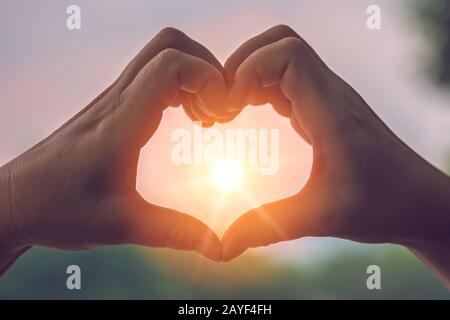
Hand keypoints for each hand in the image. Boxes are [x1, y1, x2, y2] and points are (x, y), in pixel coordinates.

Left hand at [0, 28, 229, 272]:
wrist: (15, 201)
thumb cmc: (58, 210)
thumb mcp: (120, 226)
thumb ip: (173, 232)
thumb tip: (218, 247)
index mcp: (121, 122)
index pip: (170, 64)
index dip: (207, 78)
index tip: (219, 115)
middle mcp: (116, 100)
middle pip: (168, 44)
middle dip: (206, 68)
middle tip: (219, 108)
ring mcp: (113, 99)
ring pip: (161, 54)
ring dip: (194, 75)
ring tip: (206, 116)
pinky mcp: (112, 107)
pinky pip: (153, 75)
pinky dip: (181, 85)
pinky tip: (186, 118)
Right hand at [221, 25, 449, 274]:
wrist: (417, 200)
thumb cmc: (381, 206)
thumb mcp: (320, 218)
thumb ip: (267, 227)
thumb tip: (222, 246)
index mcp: (331, 113)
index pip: (287, 55)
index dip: (248, 71)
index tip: (231, 108)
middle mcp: (331, 95)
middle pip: (280, 42)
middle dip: (242, 64)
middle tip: (224, 105)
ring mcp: (328, 97)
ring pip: (282, 55)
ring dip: (249, 74)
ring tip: (230, 109)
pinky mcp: (324, 106)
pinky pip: (287, 78)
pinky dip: (260, 86)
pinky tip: (249, 114)